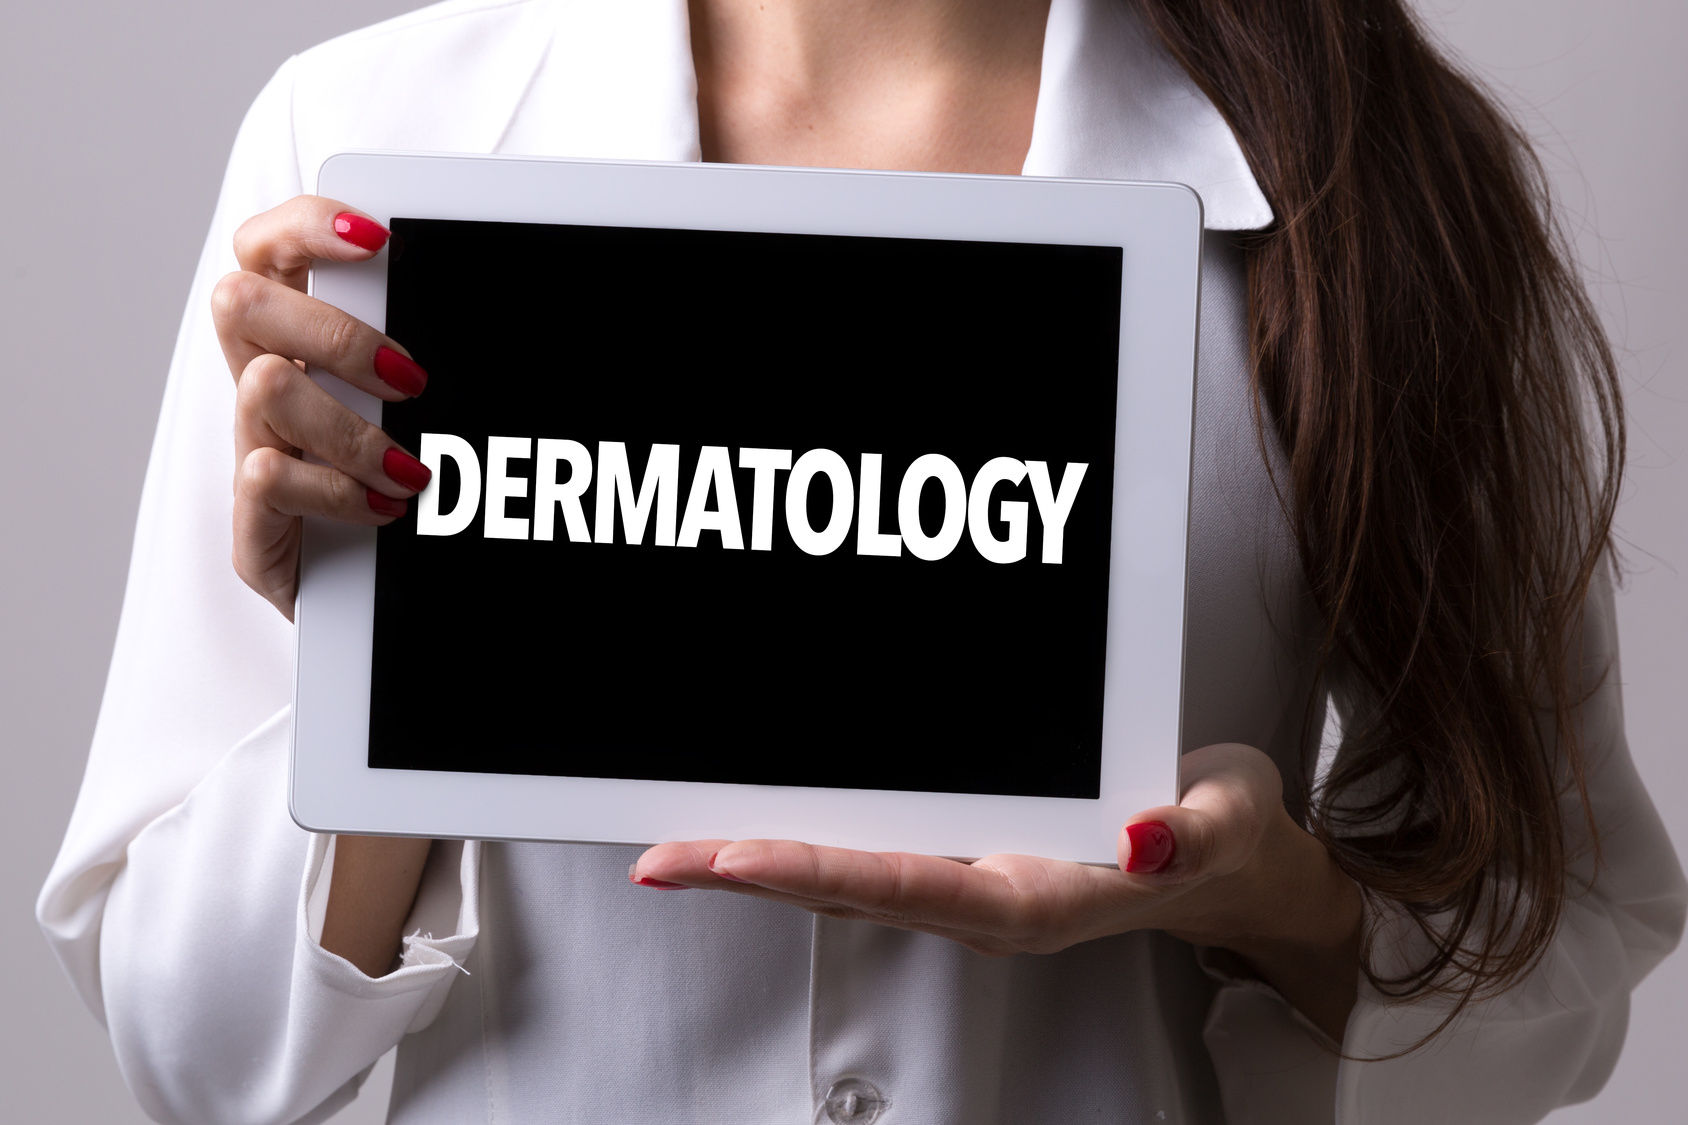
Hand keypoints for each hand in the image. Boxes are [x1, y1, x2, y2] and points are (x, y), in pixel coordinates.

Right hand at [212, 197, 433, 618]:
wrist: (394, 603)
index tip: (376, 237)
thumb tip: (487, 289)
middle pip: (240, 301)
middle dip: (335, 332)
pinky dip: (339, 491)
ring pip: (264, 387)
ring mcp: (252, 451)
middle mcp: (262, 385)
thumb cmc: (415, 488)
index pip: (264, 248)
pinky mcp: (252, 526)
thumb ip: (425, 352)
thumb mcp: (427, 411)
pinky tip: (386, 510)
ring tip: (410, 467)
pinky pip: (268, 475)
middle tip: (408, 380)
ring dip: (352, 427)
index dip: (305, 226)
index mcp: (299, 344)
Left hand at [633, 743, 1361, 1038]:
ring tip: (678, 843)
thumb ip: (1189, 834)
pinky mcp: (967, 857)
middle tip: (660, 855)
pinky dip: (806, 840)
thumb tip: (1142, 837)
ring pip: (847, 872)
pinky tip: (761, 824)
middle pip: (849, 884)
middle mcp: (989, 897)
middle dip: (751, 870)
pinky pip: (872, 850)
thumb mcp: (1228, 819)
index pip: (909, 881)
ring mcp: (972, 881)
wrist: (1231, 863)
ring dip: (760, 861)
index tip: (738, 854)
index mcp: (1040, 895)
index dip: (818, 868)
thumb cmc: (1219, 834)